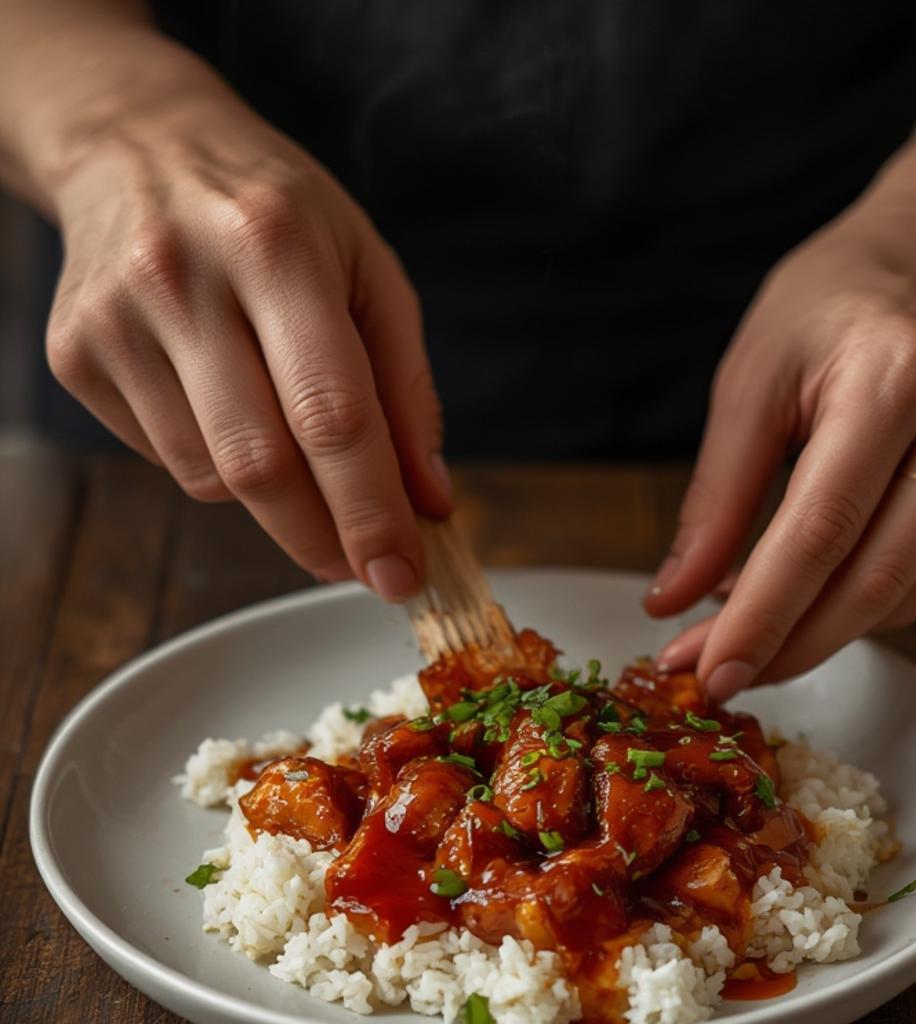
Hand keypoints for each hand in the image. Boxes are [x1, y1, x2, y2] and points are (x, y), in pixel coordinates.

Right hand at [44, 77, 449, 597]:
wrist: (136, 145)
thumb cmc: (275, 212)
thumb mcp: (366, 267)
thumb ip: (406, 387)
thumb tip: (428, 502)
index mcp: (275, 245)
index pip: (331, 413)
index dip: (370, 511)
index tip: (403, 574)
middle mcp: (183, 278)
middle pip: (262, 464)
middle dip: (324, 537)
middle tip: (364, 568)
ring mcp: (116, 320)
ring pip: (211, 478)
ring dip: (273, 501)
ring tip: (296, 453)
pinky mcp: (75, 355)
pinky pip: (167, 461)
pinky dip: (216, 468)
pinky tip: (227, 410)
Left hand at [645, 178, 915, 698]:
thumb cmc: (830, 311)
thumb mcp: (751, 380)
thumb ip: (715, 498)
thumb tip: (675, 602)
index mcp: (896, 376)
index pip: (820, 531)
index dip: (761, 616)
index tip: (706, 673)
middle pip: (870, 581)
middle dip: (783, 646)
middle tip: (712, 680)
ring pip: (900, 597)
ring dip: (813, 637)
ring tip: (742, 641)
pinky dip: (856, 609)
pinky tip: (804, 603)